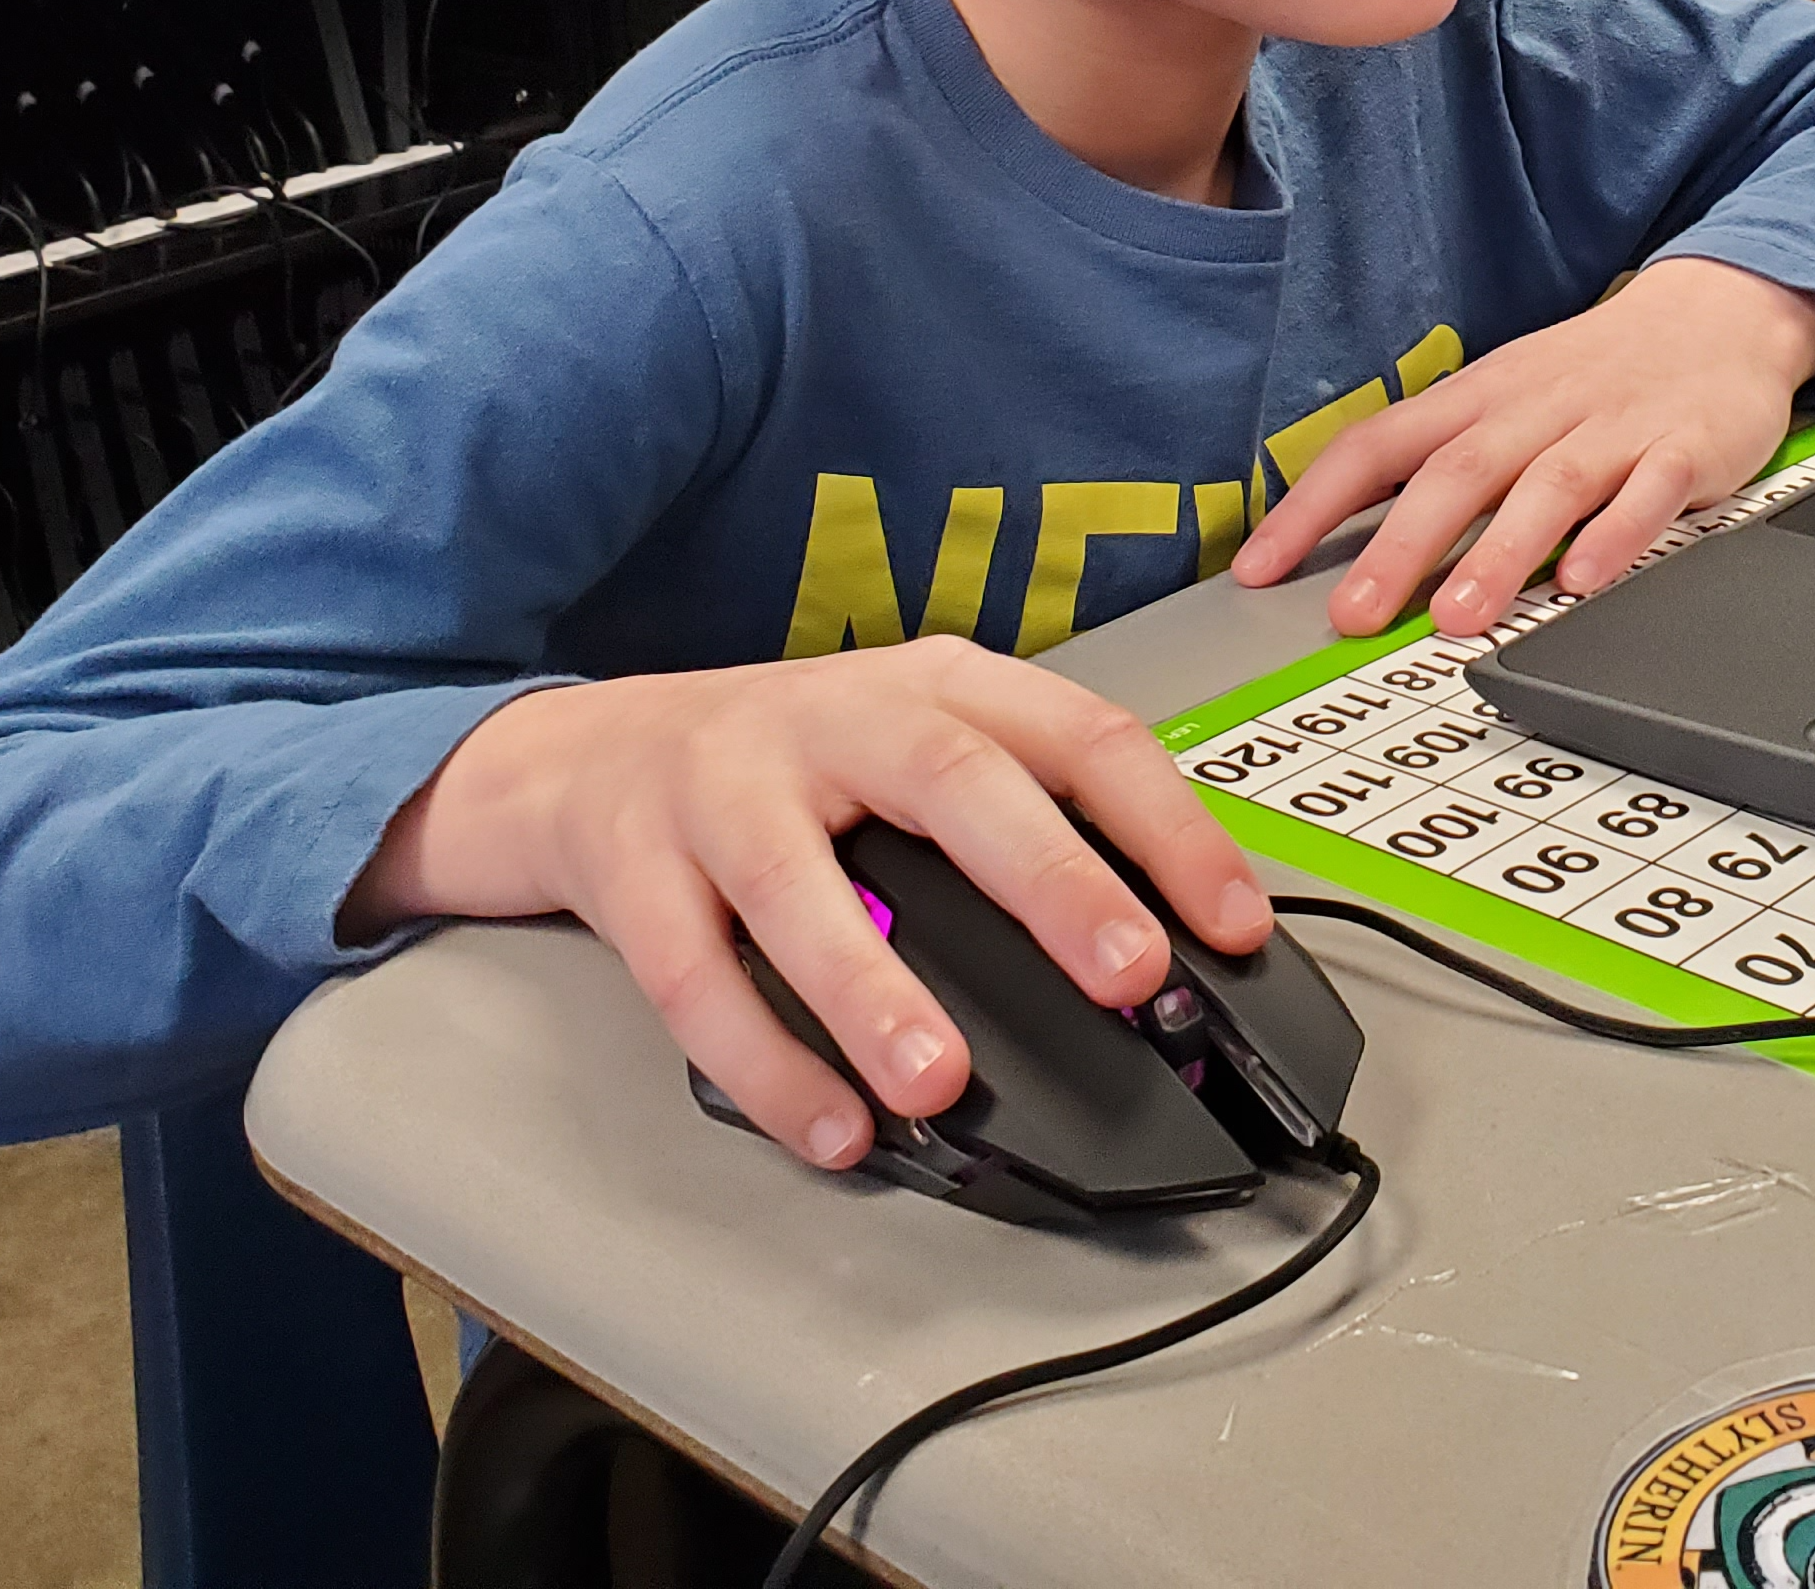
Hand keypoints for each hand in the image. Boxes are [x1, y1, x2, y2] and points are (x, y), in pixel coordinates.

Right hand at [340, 640, 1267, 1170]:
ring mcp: (723, 782)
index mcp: (935, 686)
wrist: (578, 753)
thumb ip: (1020, 828)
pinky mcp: (630, 862)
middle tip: (1127, 976)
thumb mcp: (912, 757)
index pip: (1081, 737)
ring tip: (940, 1084)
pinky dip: (760, 1061)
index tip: (1236, 925)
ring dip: (873, 989)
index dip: (1168, 828)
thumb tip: (1164, 950)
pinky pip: (689, 972)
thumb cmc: (782, 769)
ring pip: (798, 881)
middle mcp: (837, 715)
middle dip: (1052, 880)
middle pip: (955, 780)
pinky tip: (825, 1127)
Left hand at [1231, 258, 1814, 638]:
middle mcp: (1533, 411)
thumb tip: (1349, 540)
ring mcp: (1610, 429)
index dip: (1313, 506)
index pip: (1377, 446)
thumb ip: (1439, 462)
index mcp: (1478, 399)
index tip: (1260, 569)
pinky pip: (1648, 495)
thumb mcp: (1506, 398)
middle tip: (1353, 618)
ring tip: (1459, 617)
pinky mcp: (1684, 450)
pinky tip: (1586, 582)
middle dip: (1398, 547)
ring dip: (1499, 552)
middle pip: (1454, 473)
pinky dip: (1617, 538)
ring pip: (1546, 488)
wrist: (1723, 313)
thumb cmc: (1597, 374)